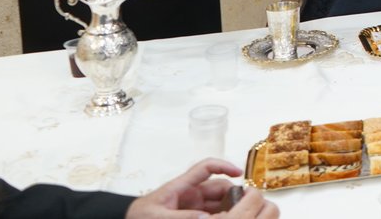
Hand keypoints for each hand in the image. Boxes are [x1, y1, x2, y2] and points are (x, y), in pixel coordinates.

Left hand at [125, 158, 278, 217]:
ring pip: (218, 204)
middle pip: (218, 188)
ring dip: (228, 208)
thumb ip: (181, 217)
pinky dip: (221, 216)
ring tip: (238, 213)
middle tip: (243, 206)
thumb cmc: (137, 217)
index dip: (224, 166)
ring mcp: (192, 207)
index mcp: (181, 186)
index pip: (206, 168)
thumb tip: (206, 217)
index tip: (239, 173)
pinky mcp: (193, 217)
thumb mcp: (157, 216)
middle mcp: (190, 194)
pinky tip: (228, 218)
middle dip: (232, 194)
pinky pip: (212, 215)